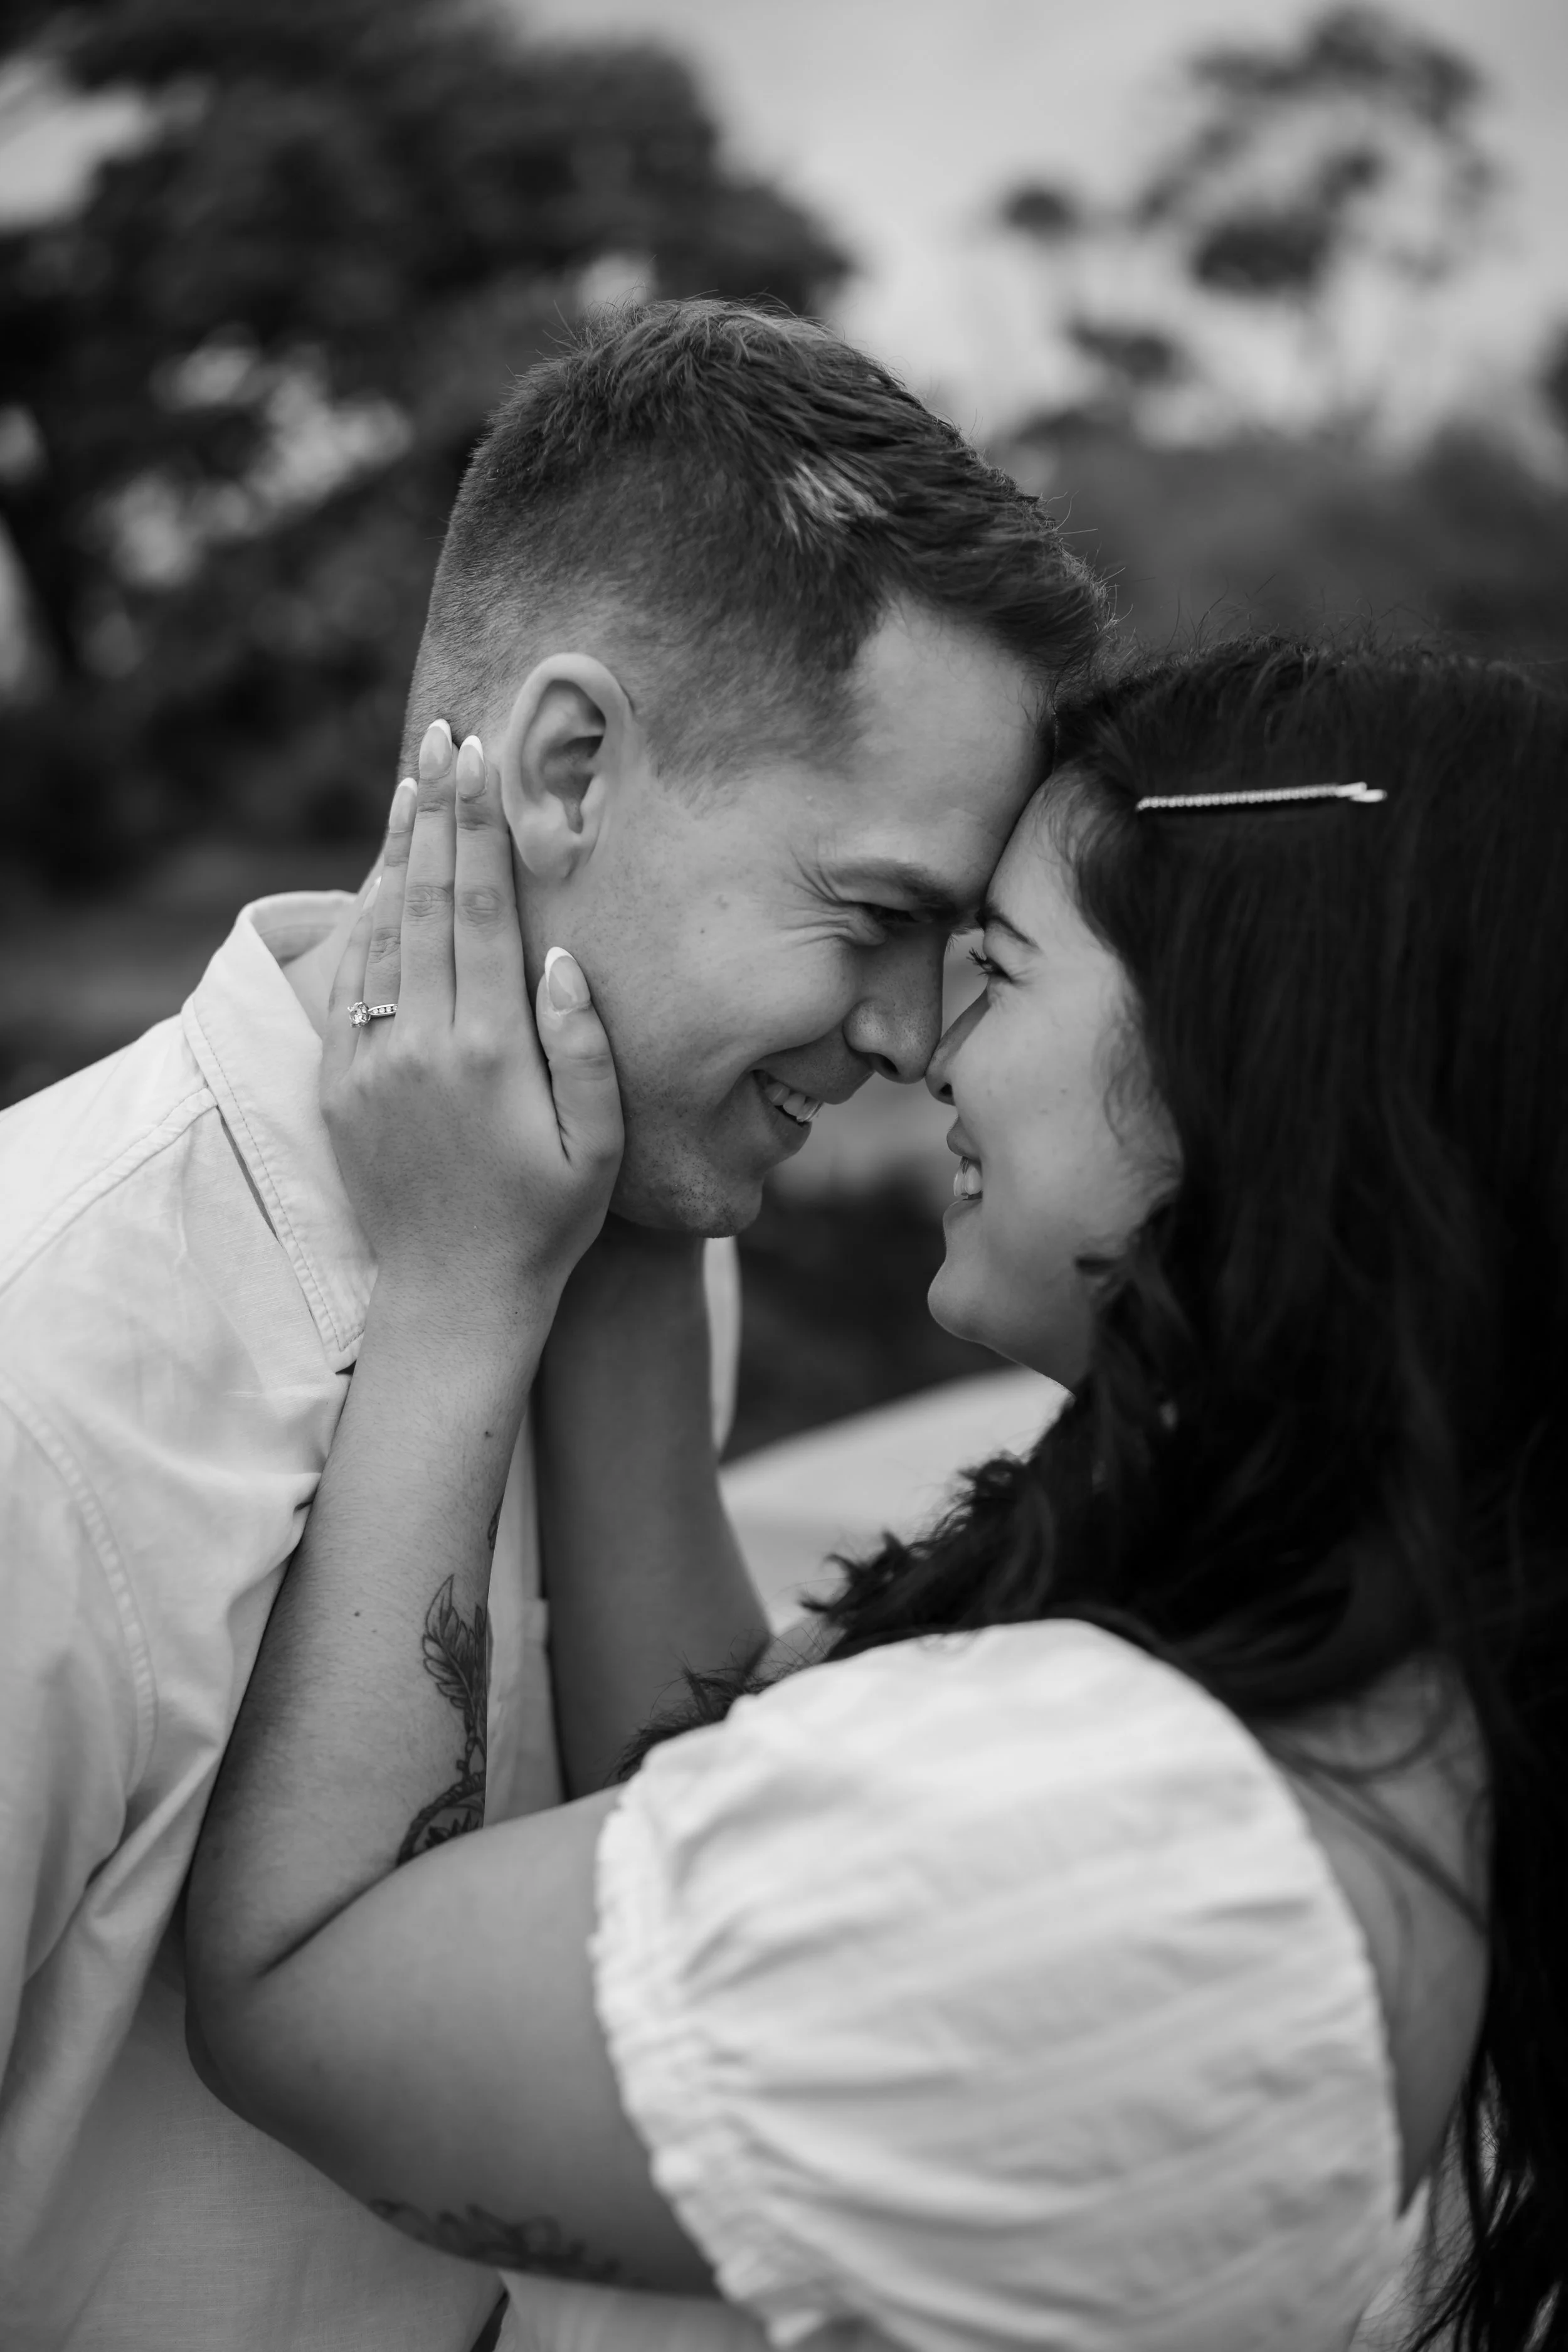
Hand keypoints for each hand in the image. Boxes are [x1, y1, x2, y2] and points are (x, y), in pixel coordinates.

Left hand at [321, 722, 623, 1316]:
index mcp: (490, 1051)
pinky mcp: (338, 1083)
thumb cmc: (546, 1221)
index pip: (484, 909)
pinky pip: (348, 980)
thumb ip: (585, 1050)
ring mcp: (370, 1061)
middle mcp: (421, 1044)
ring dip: (397, 850)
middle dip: (437, 811)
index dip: (481, 826)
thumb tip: (557, 958)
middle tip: (441, 738)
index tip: (478, 758)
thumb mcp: (598, 1149)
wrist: (452, 1297)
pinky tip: (382, 876)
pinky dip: (364, 917)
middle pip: (428, 899)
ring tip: (410, 783)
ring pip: (379, 929)